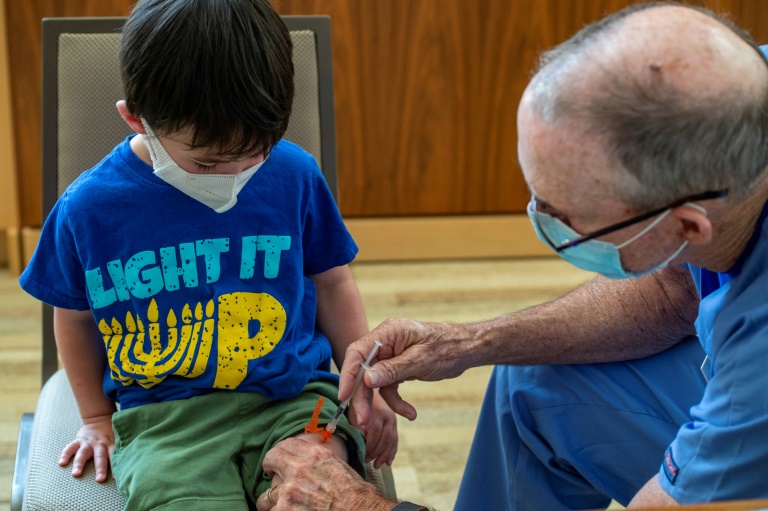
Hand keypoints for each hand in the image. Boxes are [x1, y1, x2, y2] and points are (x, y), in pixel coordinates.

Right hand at [58, 414, 114, 482]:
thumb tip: (130, 464)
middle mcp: (100, 444)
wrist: (99, 418)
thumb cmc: (110, 434)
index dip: (116, 466)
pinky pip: (70, 447)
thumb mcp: (117, 439)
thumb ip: (120, 449)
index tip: (117, 478)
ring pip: (83, 453)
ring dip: (79, 463)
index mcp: (111, 444)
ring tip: (76, 474)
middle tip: (100, 480)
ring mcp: (88, 442)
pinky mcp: (78, 440)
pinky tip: (61, 462)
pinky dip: (65, 454)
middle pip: (100, 456)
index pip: (115, 456)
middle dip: (100, 468)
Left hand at [257, 437, 394, 510]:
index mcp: (313, 454)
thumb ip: (318, 460)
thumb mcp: (337, 464)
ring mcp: (289, 491)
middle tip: (270, 474)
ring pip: (264, 497)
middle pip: (271, 459)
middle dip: (269, 467)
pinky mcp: (284, 510)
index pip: (286, 444)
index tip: (279, 458)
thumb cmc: (353, 491)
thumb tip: (307, 460)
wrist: (358, 509)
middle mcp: (298, 469)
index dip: (280, 451)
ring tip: (279, 506)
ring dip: (271, 502)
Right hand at [339, 318, 474, 423]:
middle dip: (362, 397)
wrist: (466, 349)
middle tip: (362, 421)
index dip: (348, 374)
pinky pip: (388, 387)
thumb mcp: (419, 361)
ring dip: (377, 403)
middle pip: (363, 370)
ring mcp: (390, 355)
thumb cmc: (447, 347)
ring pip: (374, 382)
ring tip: (377, 425)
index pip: (358, 352)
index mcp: (388, 333)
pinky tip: (410, 413)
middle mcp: (385, 343)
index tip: (343, 396)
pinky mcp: (397, 368)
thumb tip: (365, 380)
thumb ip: (392, 370)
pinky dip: (396, 401)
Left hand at [349, 390, 397, 467]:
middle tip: (366, 462)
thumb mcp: (353, 409)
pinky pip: (395, 440)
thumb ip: (356, 423)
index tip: (361, 456)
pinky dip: (391, 452)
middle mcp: (388, 415)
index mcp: (377, 411)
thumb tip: (359, 441)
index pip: (374, 433)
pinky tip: (388, 462)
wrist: (368, 386)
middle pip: (384, 439)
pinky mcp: (394, 423)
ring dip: (384, 455)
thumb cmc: (356, 400)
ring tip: (376, 466)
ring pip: (391, 441)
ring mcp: (393, 419)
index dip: (368, 447)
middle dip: (375, 453)